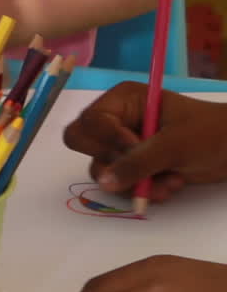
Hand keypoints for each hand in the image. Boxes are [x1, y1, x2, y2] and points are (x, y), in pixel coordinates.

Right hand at [63, 81, 226, 201]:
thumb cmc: (207, 133)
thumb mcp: (173, 144)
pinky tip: (171, 184)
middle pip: (84, 144)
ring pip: (103, 170)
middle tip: (139, 166)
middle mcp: (117, 121)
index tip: (135, 147)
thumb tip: (103, 182)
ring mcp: (125, 145)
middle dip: (113, 163)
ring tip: (167, 181)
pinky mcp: (136, 167)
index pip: (91, 121)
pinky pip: (121, 185)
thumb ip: (137, 162)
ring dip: (134, 182)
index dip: (109, 139)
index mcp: (123, 100)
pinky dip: (145, 191)